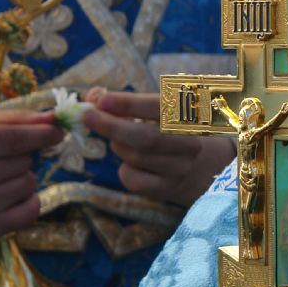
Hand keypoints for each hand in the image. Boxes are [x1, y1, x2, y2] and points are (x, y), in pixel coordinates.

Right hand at [0, 110, 62, 257]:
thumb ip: (12, 120)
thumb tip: (54, 118)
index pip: (15, 138)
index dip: (42, 133)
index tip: (57, 131)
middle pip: (25, 161)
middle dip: (21, 157)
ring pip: (29, 183)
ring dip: (21, 179)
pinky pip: (31, 210)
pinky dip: (27, 201)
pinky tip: (7, 198)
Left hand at [83, 88, 234, 205]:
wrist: (200, 168)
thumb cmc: (169, 130)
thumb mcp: (156, 111)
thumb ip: (125, 102)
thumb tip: (93, 97)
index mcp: (191, 117)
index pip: (160, 108)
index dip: (129, 104)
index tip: (102, 99)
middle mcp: (190, 145)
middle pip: (146, 138)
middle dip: (112, 126)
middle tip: (87, 116)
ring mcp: (180, 170)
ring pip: (136, 158)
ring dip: (117, 145)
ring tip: (117, 138)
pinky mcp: (166, 190)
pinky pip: (133, 180)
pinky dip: (123, 169)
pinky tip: (131, 162)